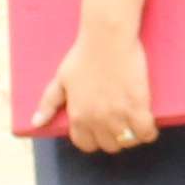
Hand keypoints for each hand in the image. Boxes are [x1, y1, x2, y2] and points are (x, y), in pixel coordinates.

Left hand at [46, 23, 159, 156]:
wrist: (107, 39)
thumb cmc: (83, 55)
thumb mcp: (61, 79)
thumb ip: (48, 103)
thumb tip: (36, 123)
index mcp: (77, 116)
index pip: (86, 144)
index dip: (94, 139)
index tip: (101, 130)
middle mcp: (96, 120)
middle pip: (109, 145)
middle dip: (114, 137)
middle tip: (120, 124)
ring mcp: (118, 115)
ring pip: (128, 141)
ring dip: (132, 136)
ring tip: (135, 124)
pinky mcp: (137, 106)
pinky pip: (146, 133)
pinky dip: (148, 132)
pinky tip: (148, 124)